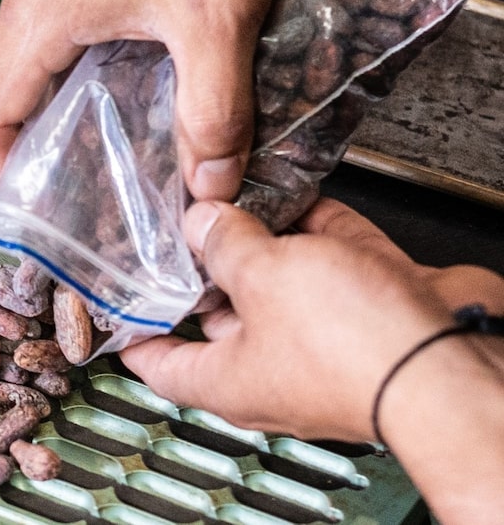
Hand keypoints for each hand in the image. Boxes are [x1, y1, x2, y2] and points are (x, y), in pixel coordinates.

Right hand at [0, 0, 282, 197]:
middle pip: (5, 94)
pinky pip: (56, 28)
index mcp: (39, 13)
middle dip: (38, 149)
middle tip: (84, 190)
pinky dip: (80, 68)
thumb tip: (210, 181)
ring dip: (64, 107)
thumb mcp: (215, 20)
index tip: (33, 207)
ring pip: (32, 62)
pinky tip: (132, 81)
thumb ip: (214, 112)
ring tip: (114, 145)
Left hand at [119, 198, 503, 442]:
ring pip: (279, 278)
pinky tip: (292, 187)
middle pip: (218, 310)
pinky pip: (331, 257)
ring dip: (260, 234)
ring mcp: (323, 332)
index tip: (115, 303)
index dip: (133, 333)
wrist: (451, 358)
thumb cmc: (355, 349)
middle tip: (178, 215)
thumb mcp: (262, 279)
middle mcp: (273, 360)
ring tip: (228, 188)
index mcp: (229, 380)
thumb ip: (225, 244)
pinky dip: (314, 226)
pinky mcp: (368, 304)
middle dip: (201, 261)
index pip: (159, 363)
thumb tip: (203, 223)